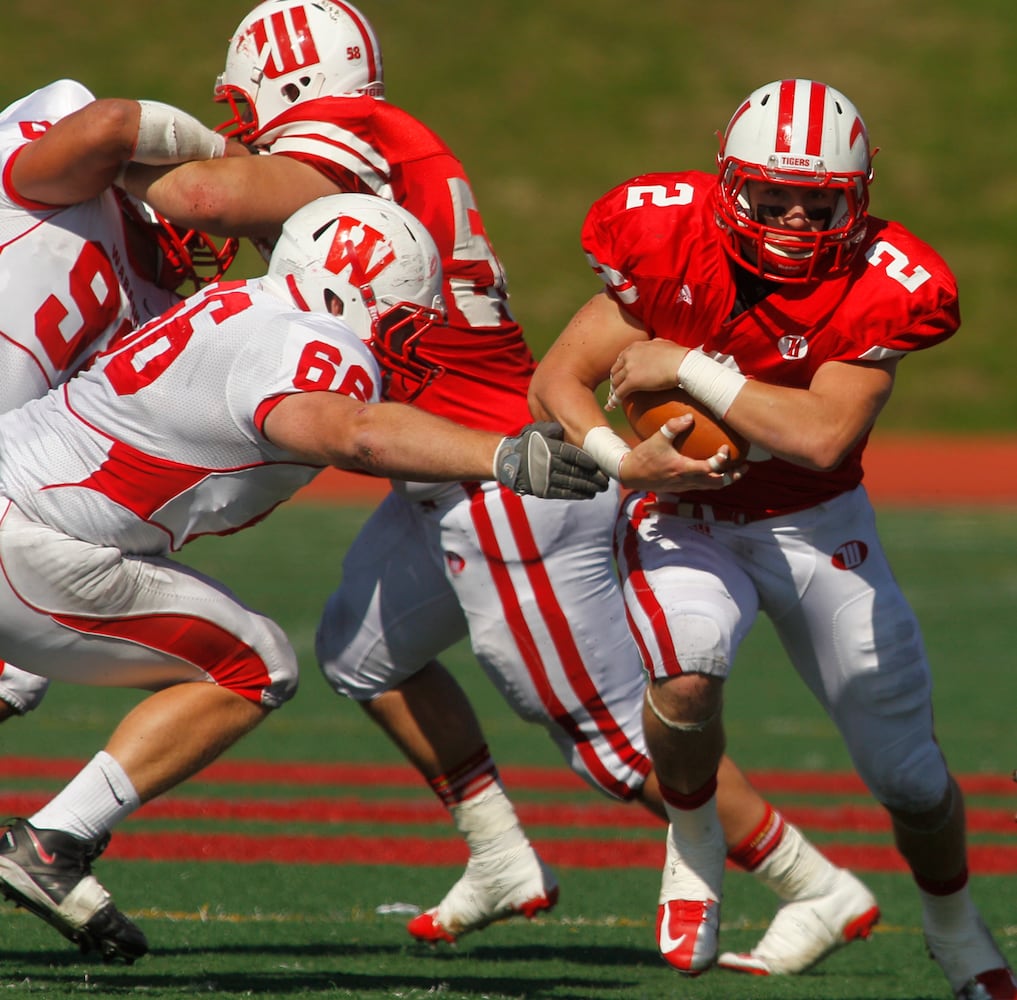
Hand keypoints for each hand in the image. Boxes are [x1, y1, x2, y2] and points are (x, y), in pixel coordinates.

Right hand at [495, 422, 609, 499]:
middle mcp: (548, 464)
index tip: (598, 465)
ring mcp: (546, 478)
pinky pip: (563, 493)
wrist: (508, 461)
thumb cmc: (527, 443)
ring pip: (572, 484)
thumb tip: (563, 427)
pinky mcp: (543, 490)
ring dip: (589, 487)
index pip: (572, 455)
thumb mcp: (537, 430)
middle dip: (593, 477)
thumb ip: (552, 429)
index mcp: (549, 448)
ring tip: (601, 488)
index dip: (587, 460)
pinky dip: (578, 494)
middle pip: (576, 471)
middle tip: (606, 479)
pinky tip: (589, 494)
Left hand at [607, 341, 688, 408]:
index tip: (621, 376)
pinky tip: (611, 406)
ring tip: (613, 399)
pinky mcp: (632, 381)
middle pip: (615, 371)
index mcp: (635, 347)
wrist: (682, 363)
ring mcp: (629, 368)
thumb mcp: (663, 343)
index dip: (620, 369)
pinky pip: (619, 393)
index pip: (622, 359)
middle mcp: (629, 356)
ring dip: (613, 391)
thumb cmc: (678, 355)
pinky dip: (614, 401)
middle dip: (615, 380)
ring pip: (615, 383)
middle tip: (615, 389)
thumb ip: (655, 343)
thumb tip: (656, 342)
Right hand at [618, 416, 746, 491]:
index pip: (709, 468)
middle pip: (717, 483)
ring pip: (712, 487)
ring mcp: (685, 485)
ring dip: (726, 479)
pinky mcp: (682, 486)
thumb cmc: (644, 456)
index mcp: (683, 469)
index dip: (721, 460)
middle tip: (745, 466)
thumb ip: (672, 427)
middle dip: (733, 476)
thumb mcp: (656, 439)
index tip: (725, 448)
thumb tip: (689, 416)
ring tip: (737, 471)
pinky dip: (713, 479)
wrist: (631, 475)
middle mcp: (687, 480)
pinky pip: (703, 485)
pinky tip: (716, 470)